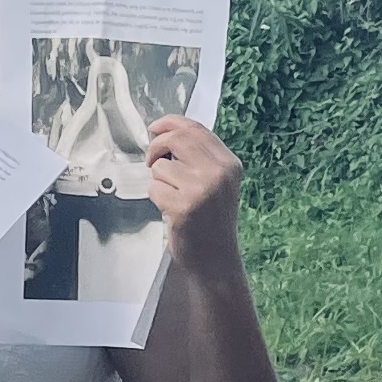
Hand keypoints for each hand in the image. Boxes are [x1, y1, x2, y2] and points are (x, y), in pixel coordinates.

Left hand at [141, 115, 244, 261]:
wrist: (216, 258)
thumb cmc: (211, 220)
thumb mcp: (218, 182)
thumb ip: (200, 157)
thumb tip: (167, 132)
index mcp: (229, 164)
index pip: (195, 129)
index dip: (170, 122)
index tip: (155, 127)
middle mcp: (218, 173)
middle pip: (176, 139)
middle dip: (156, 146)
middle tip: (152, 160)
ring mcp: (201, 190)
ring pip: (160, 167)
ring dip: (158, 181)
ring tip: (172, 196)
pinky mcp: (183, 207)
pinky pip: (154, 188)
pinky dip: (156, 198)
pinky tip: (170, 210)